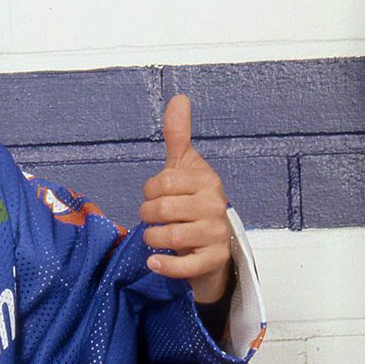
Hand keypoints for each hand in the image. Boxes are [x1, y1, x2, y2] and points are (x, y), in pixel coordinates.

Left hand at [139, 95, 231, 302]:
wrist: (210, 247)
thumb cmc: (191, 203)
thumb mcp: (184, 167)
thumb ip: (178, 135)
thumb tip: (179, 97)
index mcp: (206, 180)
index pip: (164, 182)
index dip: (150, 191)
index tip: (155, 196)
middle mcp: (215, 206)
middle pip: (163, 208)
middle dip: (148, 215)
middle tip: (152, 219)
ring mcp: (216, 235)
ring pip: (171, 236)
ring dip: (152, 238)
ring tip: (153, 238)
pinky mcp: (212, 261)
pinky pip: (184, 266)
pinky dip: (165, 265)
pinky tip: (154, 262)